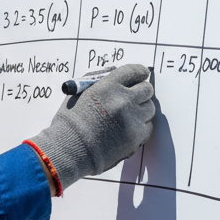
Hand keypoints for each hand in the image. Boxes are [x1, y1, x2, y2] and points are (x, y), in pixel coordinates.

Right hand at [28, 64, 154, 191]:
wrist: (69, 149)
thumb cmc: (71, 121)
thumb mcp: (79, 91)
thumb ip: (98, 78)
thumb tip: (115, 71)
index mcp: (108, 86)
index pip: (134, 71)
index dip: (139, 73)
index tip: (140, 75)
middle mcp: (123, 100)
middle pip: (147, 89)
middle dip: (141, 91)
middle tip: (134, 97)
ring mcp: (132, 119)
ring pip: (150, 108)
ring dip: (141, 109)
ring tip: (126, 115)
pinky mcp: (137, 136)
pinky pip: (148, 126)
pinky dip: (140, 126)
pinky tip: (126, 128)